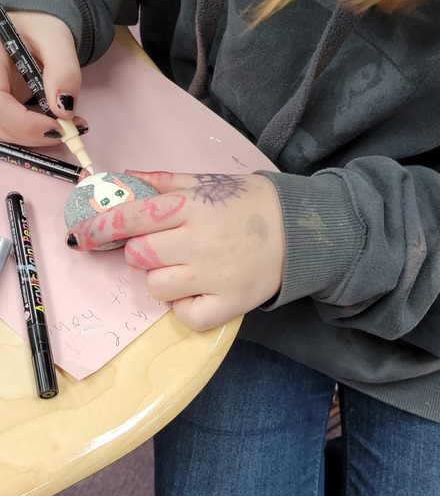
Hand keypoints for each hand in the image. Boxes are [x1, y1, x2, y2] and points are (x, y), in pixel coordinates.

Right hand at [0, 11, 87, 146]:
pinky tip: (55, 124)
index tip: (58, 128)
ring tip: (67, 126)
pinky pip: (11, 128)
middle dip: (34, 134)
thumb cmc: (41, 28)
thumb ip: (63, 70)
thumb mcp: (56, 40)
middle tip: (69, 131)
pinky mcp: (1, 106)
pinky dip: (33, 133)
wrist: (36, 29)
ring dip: (35, 137)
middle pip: (0, 124)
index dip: (25, 124)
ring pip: (4, 131)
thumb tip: (64, 109)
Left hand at [66, 170, 285, 329]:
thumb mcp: (206, 182)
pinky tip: (197, 291)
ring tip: (185, 267)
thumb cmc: (248, 204)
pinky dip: (184, 307)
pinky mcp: (229, 304)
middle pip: (140, 255)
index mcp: (192, 207)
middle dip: (140, 251)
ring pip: (157, 287)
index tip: (82, 236)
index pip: (131, 217)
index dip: (100, 227)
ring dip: (162, 278)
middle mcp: (200, 241)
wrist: (301, 230)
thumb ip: (162, 182)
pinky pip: (185, 315)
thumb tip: (119, 180)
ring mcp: (215, 276)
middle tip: (162, 246)